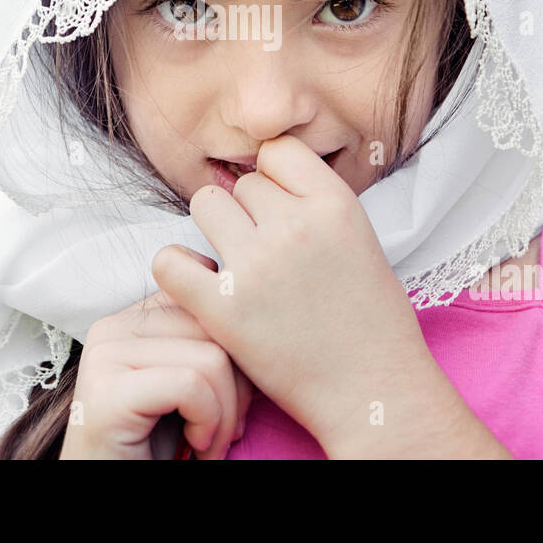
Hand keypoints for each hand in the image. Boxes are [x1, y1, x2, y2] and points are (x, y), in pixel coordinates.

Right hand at [59, 252, 254, 459]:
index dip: (236, 350)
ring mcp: (105, 357)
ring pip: (210, 357)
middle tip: (228, 430)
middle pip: (214, 326)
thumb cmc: (156, 445)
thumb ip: (203, 342)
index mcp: (130, 319)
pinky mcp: (108, 392)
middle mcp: (112, 328)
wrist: (112, 485)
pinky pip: (190, 386)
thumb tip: (245, 299)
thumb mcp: (186, 384)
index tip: (233, 397)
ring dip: (227, 414)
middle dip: (239, 386)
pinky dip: (208, 423)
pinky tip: (197, 447)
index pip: (207, 300)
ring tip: (211, 444)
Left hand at [152, 135, 436, 452]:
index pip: (277, 151)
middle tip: (267, 255)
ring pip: (205, 205)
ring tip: (237, 266)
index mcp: (336, 204)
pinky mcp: (223, 308)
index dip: (275, 178)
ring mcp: (257, 265)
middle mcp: (295, 226)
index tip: (281, 210)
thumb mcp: (360, 238)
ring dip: (215, 232)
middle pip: (242, 184)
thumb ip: (313, 203)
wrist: (374, 391)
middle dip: (249, 213)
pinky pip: (169, 260)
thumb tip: (257, 176)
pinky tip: (201, 287)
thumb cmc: (371, 322)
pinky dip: (178, 270)